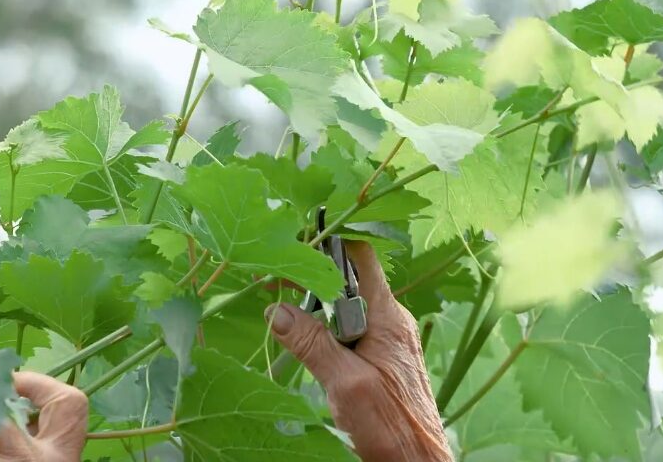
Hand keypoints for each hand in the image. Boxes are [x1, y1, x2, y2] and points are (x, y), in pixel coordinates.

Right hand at [265, 241, 451, 461]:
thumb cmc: (391, 425)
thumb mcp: (346, 383)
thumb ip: (312, 344)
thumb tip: (275, 310)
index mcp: (388, 316)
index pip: (362, 256)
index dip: (330, 240)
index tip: (295, 238)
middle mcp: (389, 319)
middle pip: (347, 278)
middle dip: (310, 273)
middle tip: (271, 276)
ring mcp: (385, 338)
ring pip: (344, 304)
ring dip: (312, 301)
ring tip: (277, 299)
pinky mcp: (378, 356)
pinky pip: (347, 327)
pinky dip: (321, 323)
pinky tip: (300, 331)